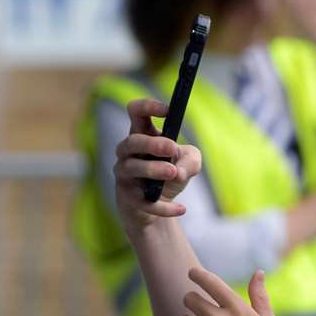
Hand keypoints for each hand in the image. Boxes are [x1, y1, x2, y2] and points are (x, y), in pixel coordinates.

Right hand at [113, 98, 200, 230]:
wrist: (160, 208)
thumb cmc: (171, 176)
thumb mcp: (189, 163)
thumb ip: (191, 159)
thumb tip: (178, 171)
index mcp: (143, 135)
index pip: (135, 112)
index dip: (147, 106)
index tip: (167, 110)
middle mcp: (128, 152)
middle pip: (132, 141)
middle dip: (152, 143)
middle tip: (172, 148)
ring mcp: (124, 175)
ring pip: (131, 168)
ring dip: (153, 169)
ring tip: (174, 173)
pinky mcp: (127, 198)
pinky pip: (142, 201)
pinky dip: (163, 206)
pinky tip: (182, 209)